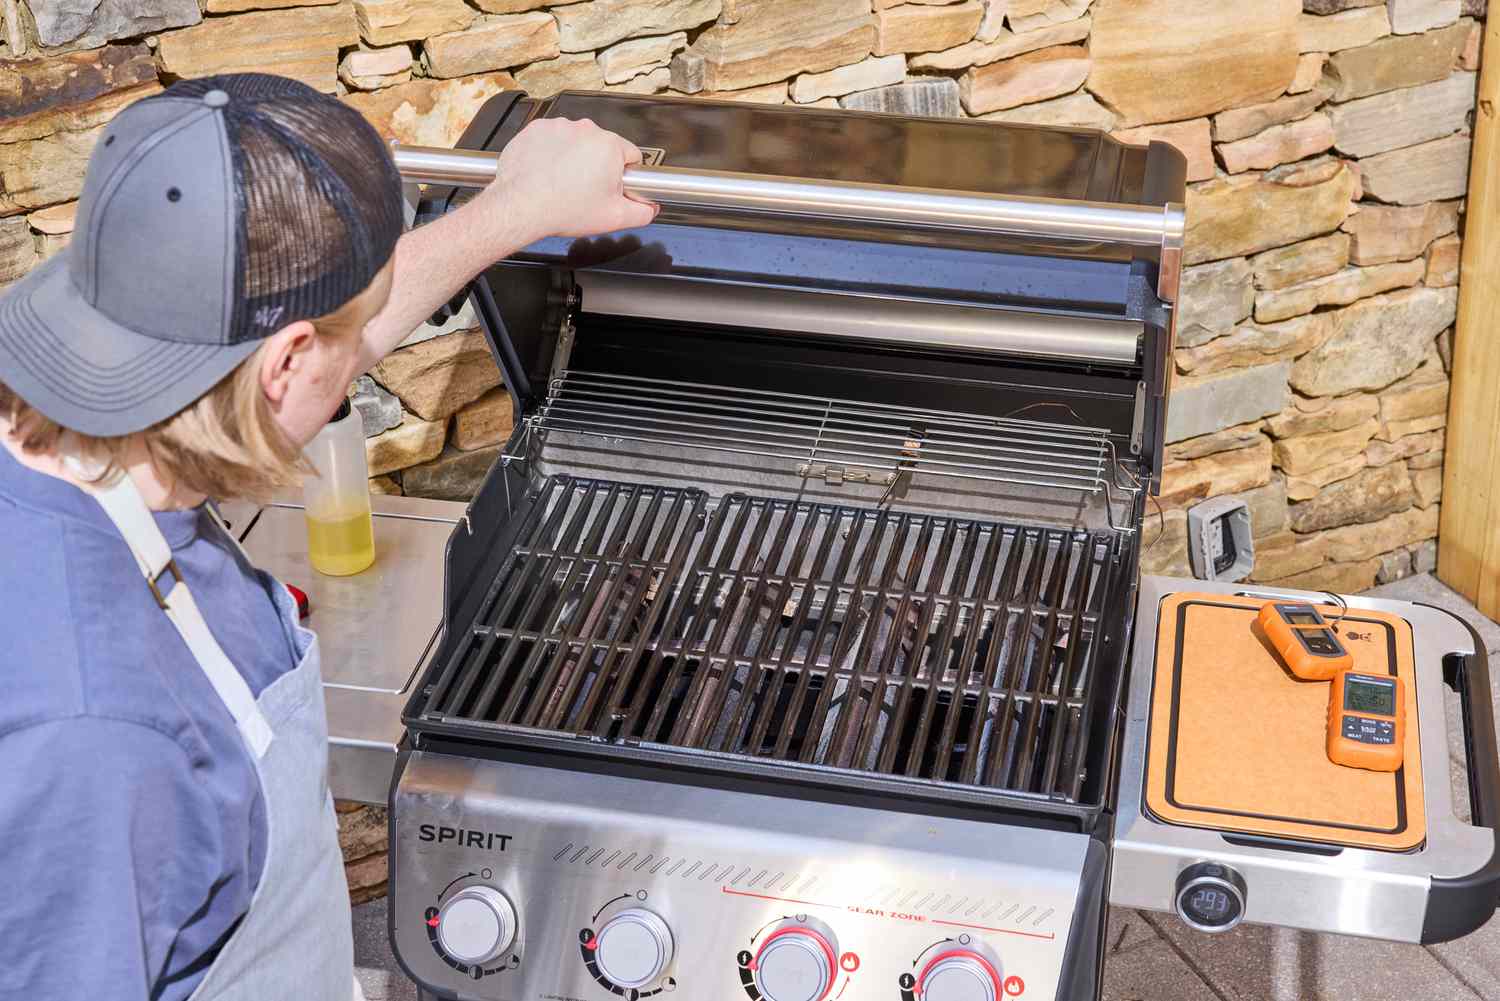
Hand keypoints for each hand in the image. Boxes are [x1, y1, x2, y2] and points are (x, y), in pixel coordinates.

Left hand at [487, 117, 657, 245]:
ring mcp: (558, 126)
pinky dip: (551, 153)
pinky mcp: (536, 129)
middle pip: (602, 147)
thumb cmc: (563, 209)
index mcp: (609, 145)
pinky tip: (548, 173)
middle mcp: (585, 130)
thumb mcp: (615, 218)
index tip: (612, 186)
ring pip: (576, 142)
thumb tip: (650, 207)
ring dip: (573, 158)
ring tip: (564, 182)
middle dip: (598, 166)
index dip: (624, 175)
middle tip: (586, 190)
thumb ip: (643, 211)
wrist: (520, 206)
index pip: (631, 155)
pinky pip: (551, 139)